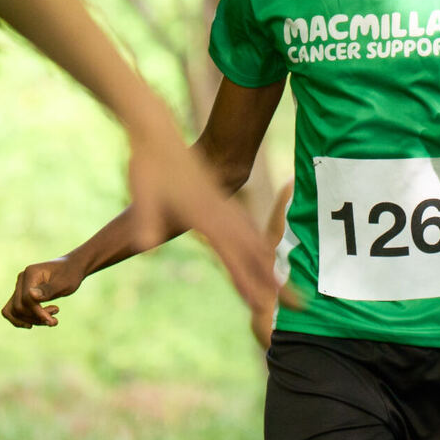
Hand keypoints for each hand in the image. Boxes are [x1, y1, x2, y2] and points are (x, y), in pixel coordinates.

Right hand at [2, 256, 87, 327]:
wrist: (73, 267)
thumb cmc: (71, 274)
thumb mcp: (65, 283)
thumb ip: (49, 290)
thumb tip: (30, 295)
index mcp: (31, 273)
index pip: (26, 299)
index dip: (38, 312)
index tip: (53, 320)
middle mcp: (21, 278)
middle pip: (19, 307)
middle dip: (35, 317)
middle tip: (54, 317)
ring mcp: (20, 286)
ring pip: (15, 310)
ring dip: (31, 320)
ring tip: (50, 320)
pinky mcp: (21, 293)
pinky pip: (13, 310)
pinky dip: (22, 319)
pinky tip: (35, 323)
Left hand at [125, 118, 279, 315]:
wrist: (159, 135)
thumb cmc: (149, 165)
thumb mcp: (142, 194)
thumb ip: (146, 220)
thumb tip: (144, 246)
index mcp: (205, 216)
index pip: (231, 256)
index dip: (247, 281)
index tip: (262, 304)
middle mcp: (220, 213)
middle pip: (254, 252)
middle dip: (273, 280)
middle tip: (297, 303)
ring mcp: (222, 206)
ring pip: (254, 240)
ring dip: (269, 265)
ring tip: (282, 286)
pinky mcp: (218, 200)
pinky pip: (247, 228)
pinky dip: (259, 245)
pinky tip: (261, 250)